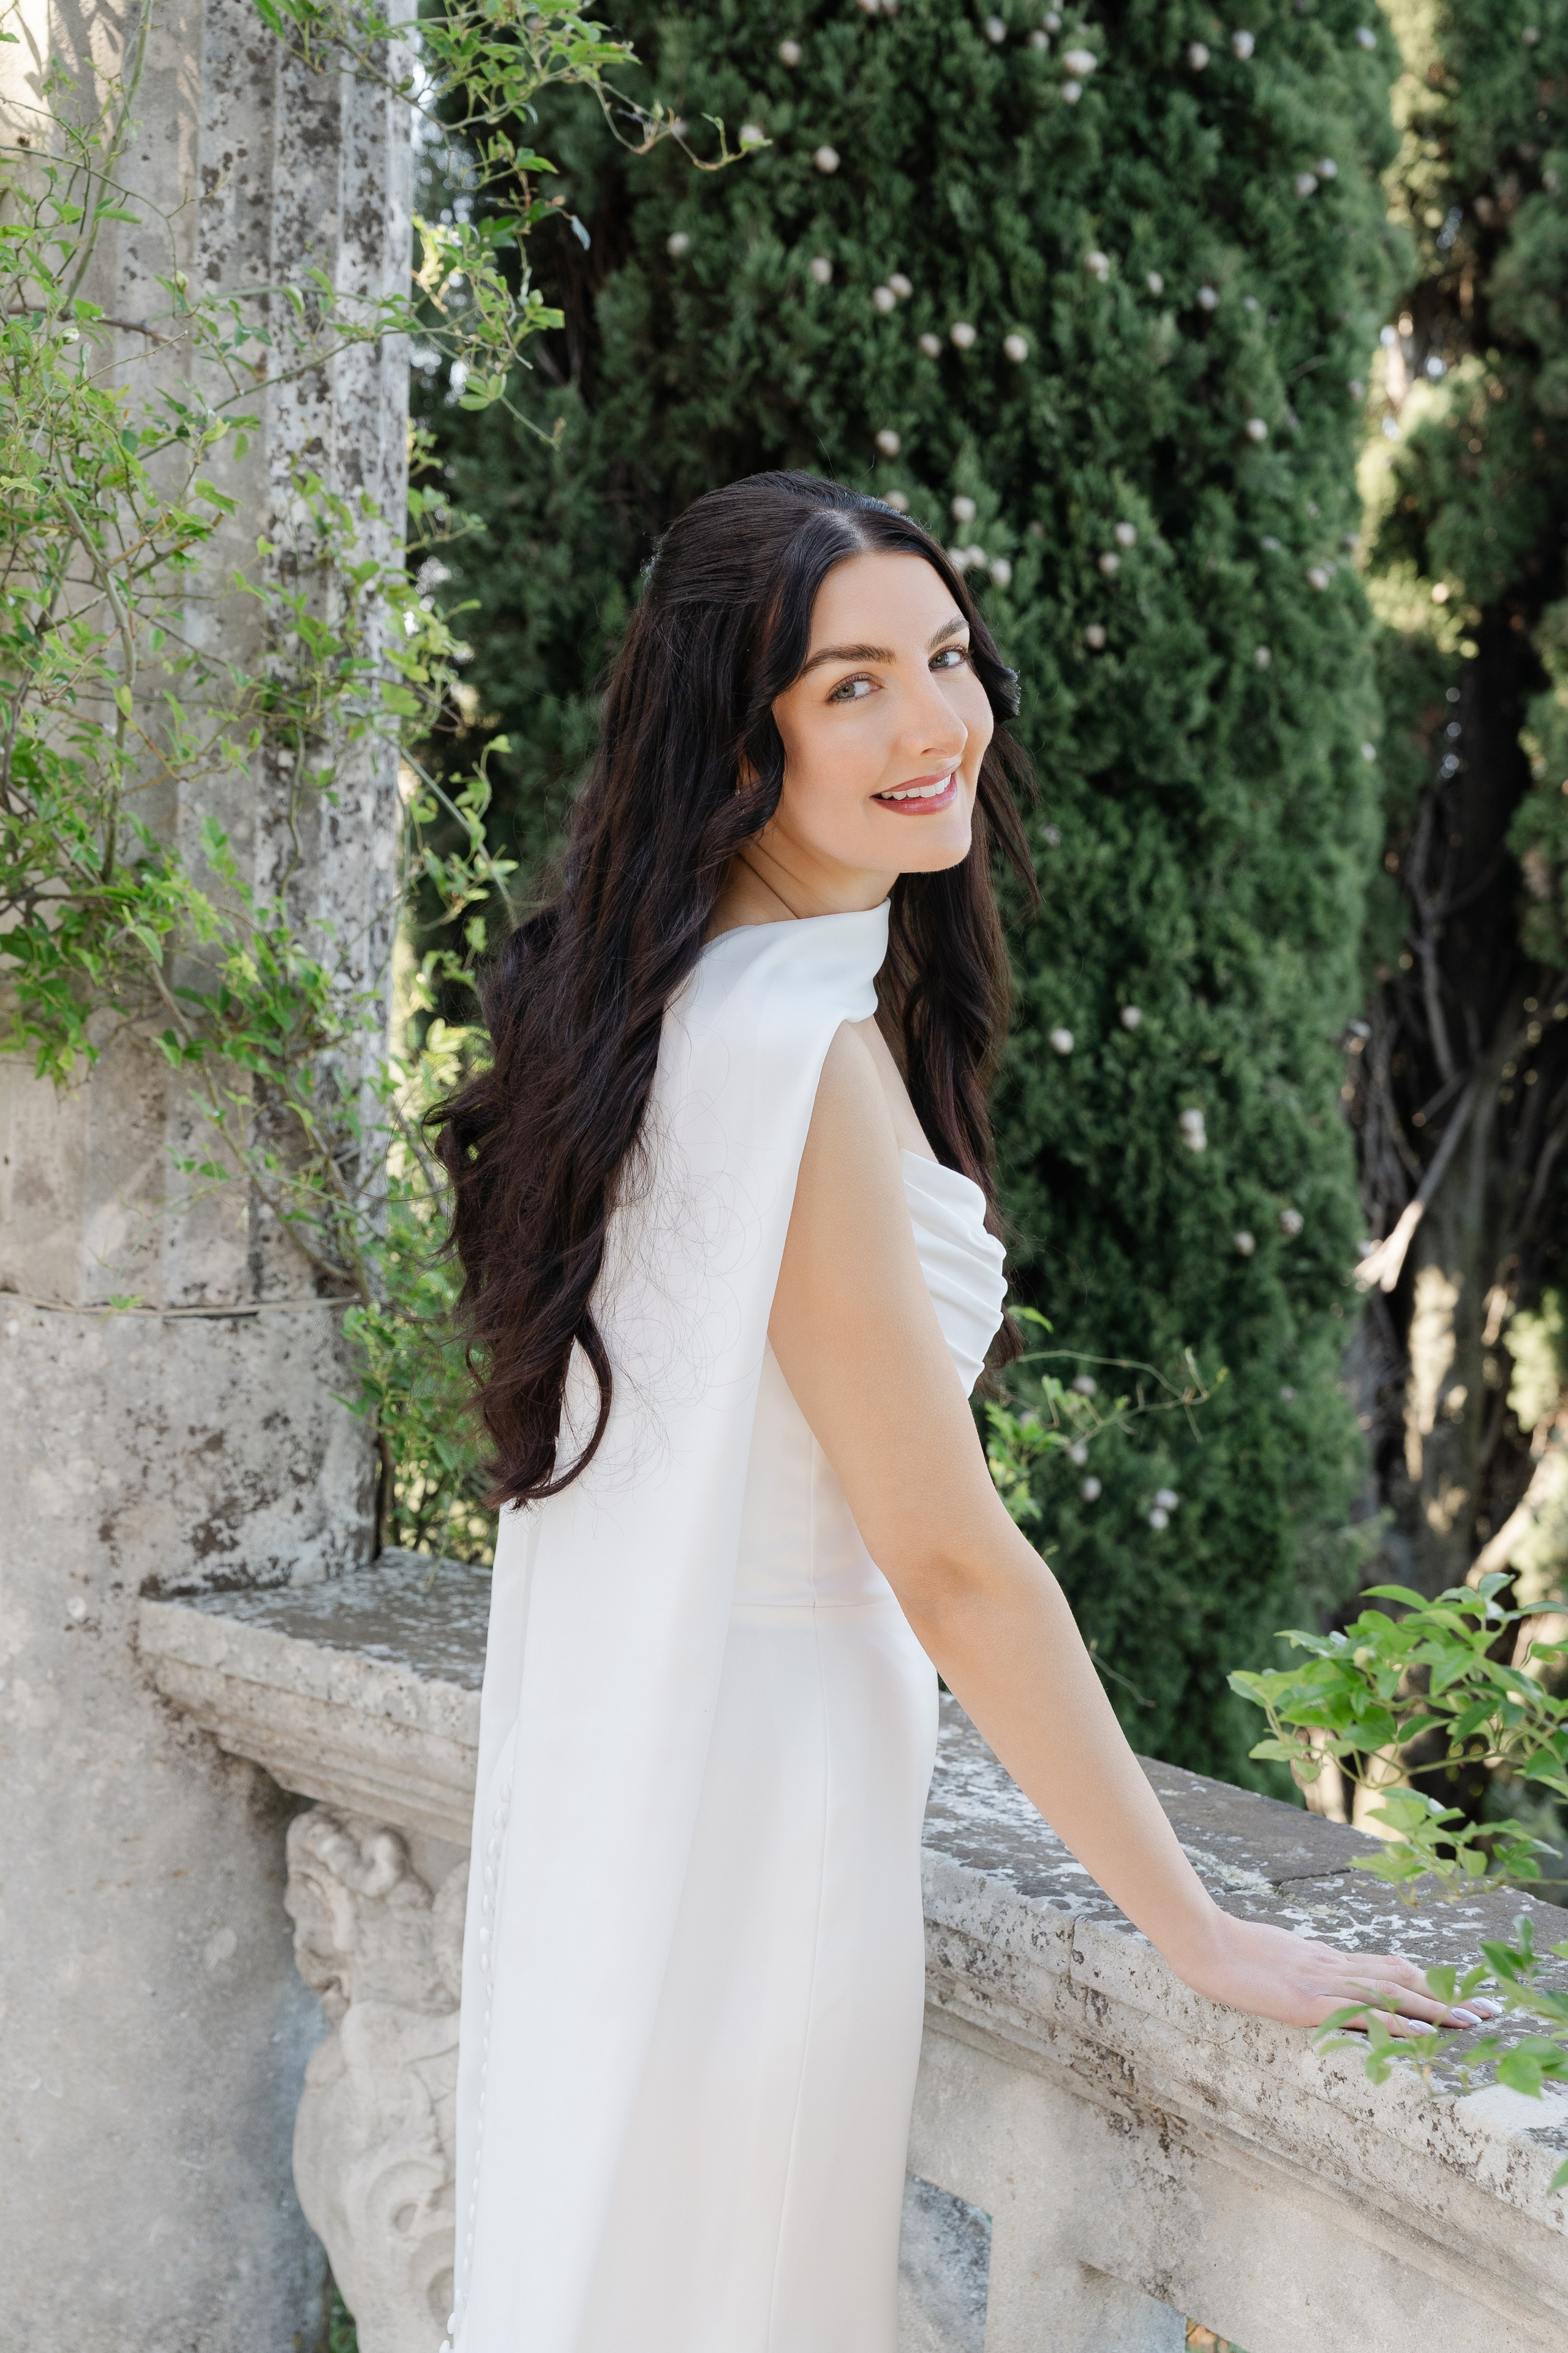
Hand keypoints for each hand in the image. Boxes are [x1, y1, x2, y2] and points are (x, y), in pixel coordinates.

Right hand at [1168, 1909, 1504, 2038]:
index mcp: (1326, 1958)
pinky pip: (1362, 2014)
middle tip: (1490, 2010)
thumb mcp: (1277, 1954)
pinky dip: (1398, 2024)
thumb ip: (1303, 1964)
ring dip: (1437, 2009)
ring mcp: (1323, 1983)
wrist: (1203, 1940)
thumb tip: (1321, 1972)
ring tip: (1474, 2023)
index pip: (1388, 1968)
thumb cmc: (1230, 1948)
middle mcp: (1334, 1967)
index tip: (1458, 1991)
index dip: (1426, 1981)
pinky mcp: (1309, 2003)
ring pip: (1393, 1994)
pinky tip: (1423, 2035)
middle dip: (1448, 1996)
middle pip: (1404, 1980)